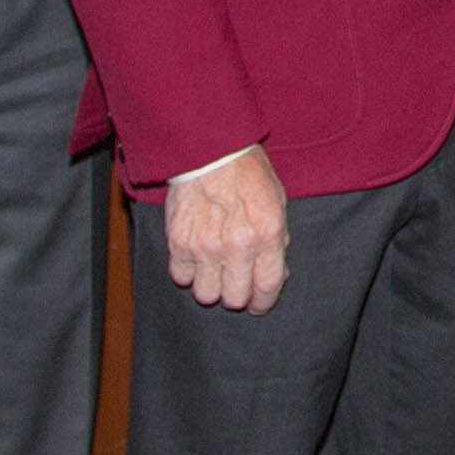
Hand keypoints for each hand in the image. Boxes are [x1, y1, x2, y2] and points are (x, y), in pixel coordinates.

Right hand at [163, 147, 291, 313]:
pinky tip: (195, 258)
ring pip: (206, 295)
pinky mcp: (178, 242)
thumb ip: (276, 241)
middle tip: (235, 283)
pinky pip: (181, 277)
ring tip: (214, 270)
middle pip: (235, 298)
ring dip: (211, 286)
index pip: (267, 288)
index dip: (263, 303)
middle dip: (237, 295)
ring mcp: (205, 246)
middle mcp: (236, 245)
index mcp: (267, 234)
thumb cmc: (247, 173)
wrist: (209, 149)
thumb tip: (273, 275)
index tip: (258, 304)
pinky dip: (188, 272)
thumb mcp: (277, 203)